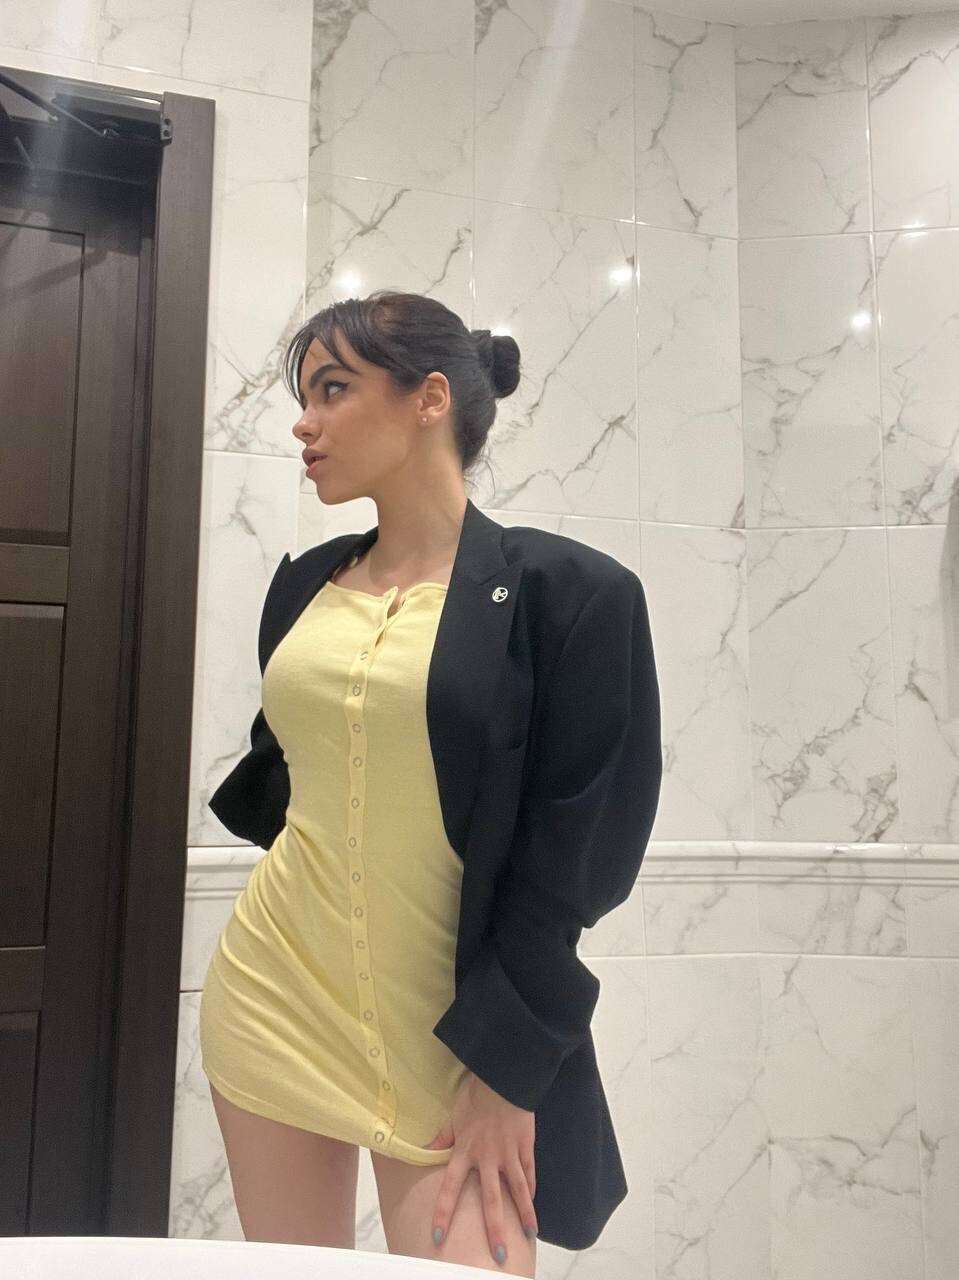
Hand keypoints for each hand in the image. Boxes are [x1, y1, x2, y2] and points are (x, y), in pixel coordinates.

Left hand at [425, 1070, 537, 1264]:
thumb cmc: (475, 1095)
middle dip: (494, 1230)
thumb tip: (426, 1149)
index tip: (437, 1238)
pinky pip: (529, 1173)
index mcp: (465, 1152)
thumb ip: (443, 1137)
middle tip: (498, 1256)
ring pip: (517, 1191)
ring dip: (523, 1215)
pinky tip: (532, 1204)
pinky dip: (531, 1191)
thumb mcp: (454, 1116)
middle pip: (491, 1201)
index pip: (450, 1189)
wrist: (504, 1078)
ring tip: (529, 1237)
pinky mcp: (525, 1147)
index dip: (443, 1214)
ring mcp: (509, 1154)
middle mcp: (487, 1159)